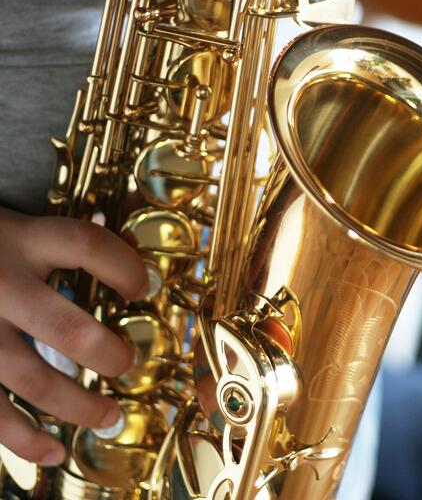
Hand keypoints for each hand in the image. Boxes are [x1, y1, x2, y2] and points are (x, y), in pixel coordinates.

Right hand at [0, 208, 147, 465]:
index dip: (126, 268)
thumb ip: (62, 243)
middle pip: (65, 327)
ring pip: (31, 379)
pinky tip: (53, 451)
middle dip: (107, 353)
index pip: (87, 246)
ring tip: (110, 418)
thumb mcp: (17, 228)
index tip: (147, 288)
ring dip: (77, 405)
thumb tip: (139, 267)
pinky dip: (23, 439)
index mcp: (22, 239)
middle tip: (126, 364)